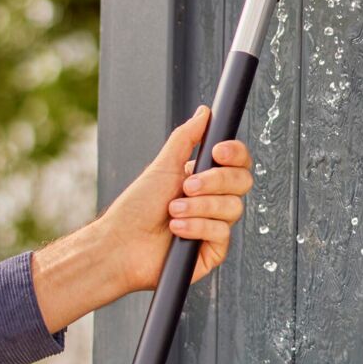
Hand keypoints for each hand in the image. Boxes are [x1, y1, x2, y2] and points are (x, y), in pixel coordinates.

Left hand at [29, 106, 255, 328]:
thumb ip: (186, 138)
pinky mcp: (213, 251)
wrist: (121, 244)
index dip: (234, 154)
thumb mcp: (162, 166)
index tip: (216, 152)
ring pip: (232, 208)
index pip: (237, 162)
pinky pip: (221, 233)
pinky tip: (177, 229)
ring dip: (199, 207)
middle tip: (186, 186)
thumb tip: (204, 112)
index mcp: (204, 178)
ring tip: (173, 210)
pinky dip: (197, 227)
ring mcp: (215, 226)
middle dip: (214, 182)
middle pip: (242, 182)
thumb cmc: (136, 208)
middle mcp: (213, 201)